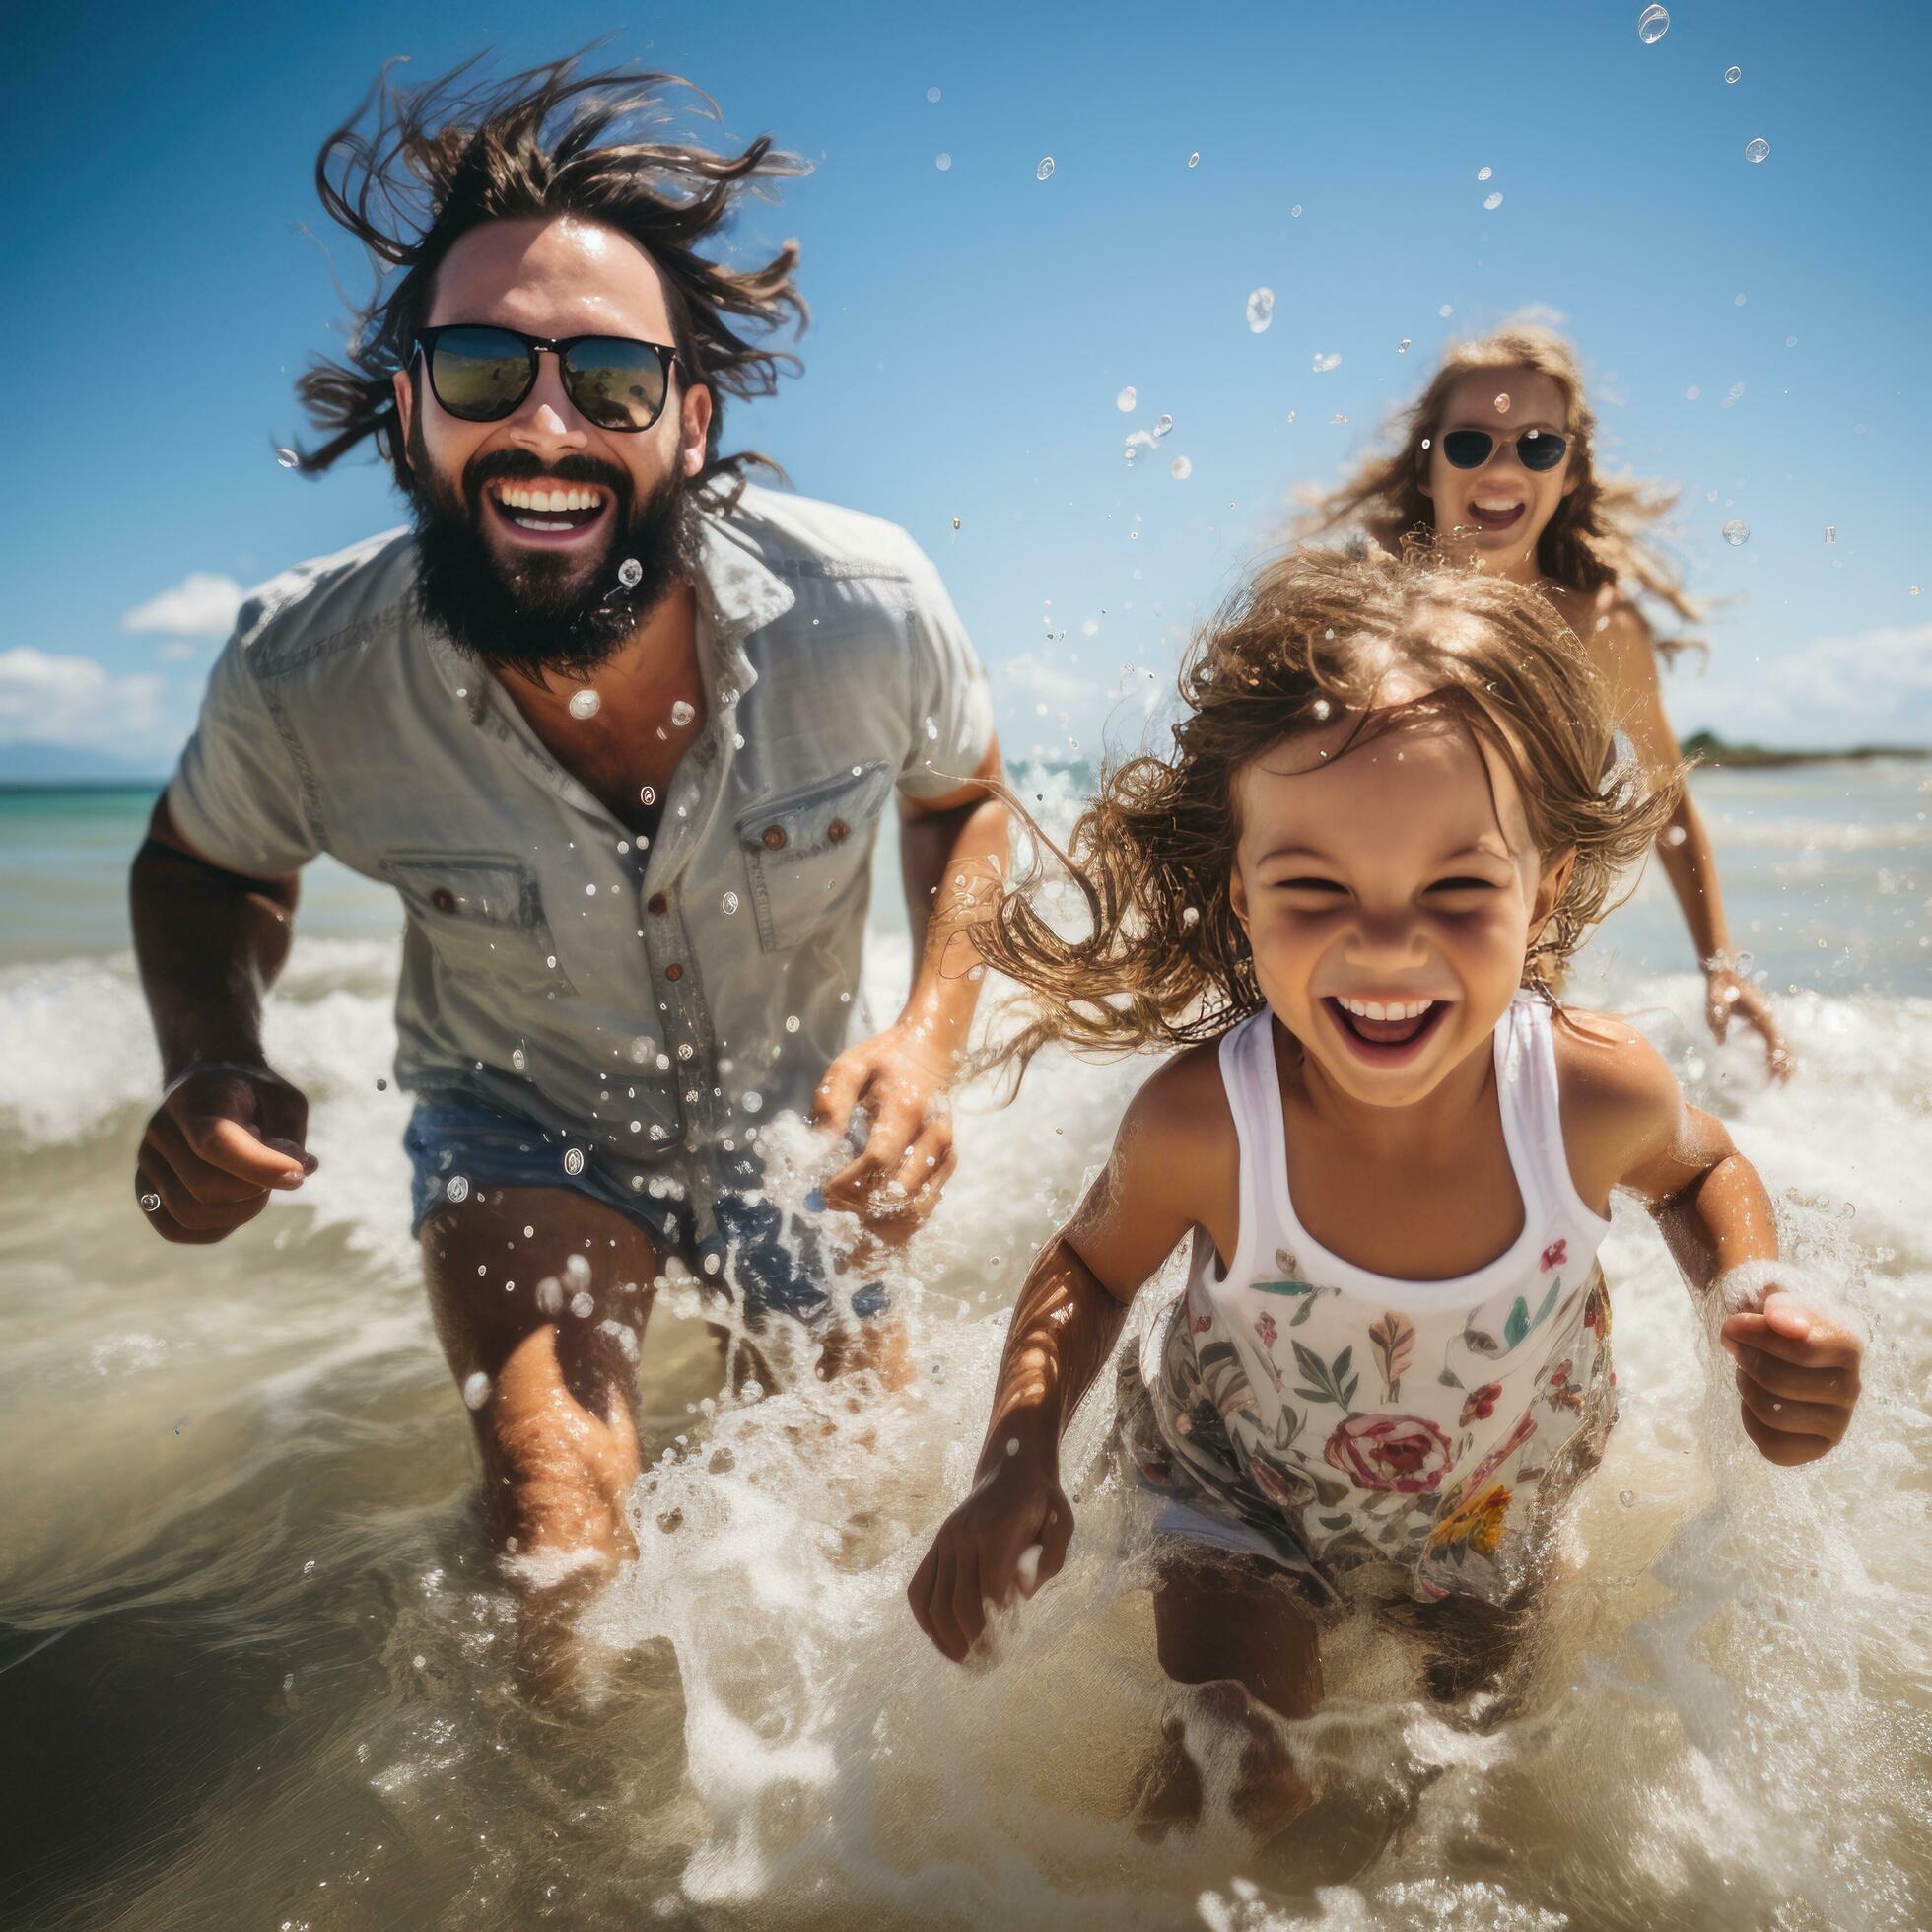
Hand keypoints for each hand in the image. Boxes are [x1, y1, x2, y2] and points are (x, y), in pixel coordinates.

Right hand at [134, 1060, 314, 1243]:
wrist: (209, 1088)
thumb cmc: (253, 1096)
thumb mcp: (282, 1099)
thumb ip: (289, 1133)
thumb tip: (301, 1170)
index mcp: (195, 1101)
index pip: (215, 1143)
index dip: (259, 1167)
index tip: (297, 1175)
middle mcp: (160, 1132)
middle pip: (206, 1188)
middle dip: (256, 1192)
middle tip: (279, 1173)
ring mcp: (148, 1163)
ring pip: (191, 1215)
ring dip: (240, 1212)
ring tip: (258, 1186)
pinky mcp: (145, 1191)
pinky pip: (178, 1230)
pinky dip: (217, 1227)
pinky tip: (237, 1205)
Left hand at [810, 1021, 959, 1247]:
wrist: (931, 1049)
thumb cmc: (884, 1060)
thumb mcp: (850, 1067)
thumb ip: (832, 1102)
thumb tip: (821, 1146)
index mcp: (905, 1108)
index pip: (879, 1160)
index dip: (848, 1182)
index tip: (823, 1189)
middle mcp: (933, 1132)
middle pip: (898, 1189)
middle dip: (860, 1203)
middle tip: (831, 1199)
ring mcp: (946, 1149)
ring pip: (916, 1204)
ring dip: (879, 1214)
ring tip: (850, 1202)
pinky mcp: (949, 1160)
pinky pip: (927, 1202)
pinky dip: (899, 1211)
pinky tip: (874, 1199)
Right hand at [908, 1447, 1072, 1660]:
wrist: (1010, 1466)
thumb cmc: (1041, 1501)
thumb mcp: (1062, 1523)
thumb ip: (1048, 1560)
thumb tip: (1021, 1596)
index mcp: (997, 1530)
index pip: (989, 1591)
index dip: (994, 1627)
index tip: (1004, 1650)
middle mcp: (964, 1535)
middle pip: (959, 1603)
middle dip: (972, 1642)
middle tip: (985, 1666)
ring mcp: (945, 1539)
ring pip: (934, 1601)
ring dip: (945, 1638)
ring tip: (962, 1660)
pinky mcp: (936, 1543)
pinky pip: (919, 1587)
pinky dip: (925, 1618)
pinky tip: (939, 1638)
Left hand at [1706, 964, 1792, 1082]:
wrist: (1723, 971)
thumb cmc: (1720, 987)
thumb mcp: (1716, 1006)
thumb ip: (1720, 1023)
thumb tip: (1721, 1043)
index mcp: (1762, 1016)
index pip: (1777, 1044)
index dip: (1779, 1062)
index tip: (1779, 1079)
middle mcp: (1768, 1017)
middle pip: (1784, 1045)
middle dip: (1785, 1066)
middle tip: (1782, 1086)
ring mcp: (1766, 1017)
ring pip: (1780, 1041)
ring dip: (1781, 1059)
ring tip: (1778, 1078)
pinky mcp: (1760, 1017)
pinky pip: (1770, 1036)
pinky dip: (1774, 1050)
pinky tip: (1769, 1061)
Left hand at [1720, 1289, 1862, 1464]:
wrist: (1782, 1348)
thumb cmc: (1779, 1324)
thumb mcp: (1779, 1304)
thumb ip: (1780, 1307)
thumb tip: (1781, 1322)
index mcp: (1847, 1345)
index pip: (1800, 1348)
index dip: (1754, 1335)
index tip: (1732, 1326)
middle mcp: (1851, 1387)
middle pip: (1778, 1381)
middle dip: (1746, 1361)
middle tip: (1738, 1350)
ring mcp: (1838, 1422)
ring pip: (1773, 1413)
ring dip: (1746, 1389)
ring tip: (1746, 1373)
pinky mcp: (1818, 1447)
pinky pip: (1773, 1446)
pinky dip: (1750, 1422)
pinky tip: (1754, 1402)